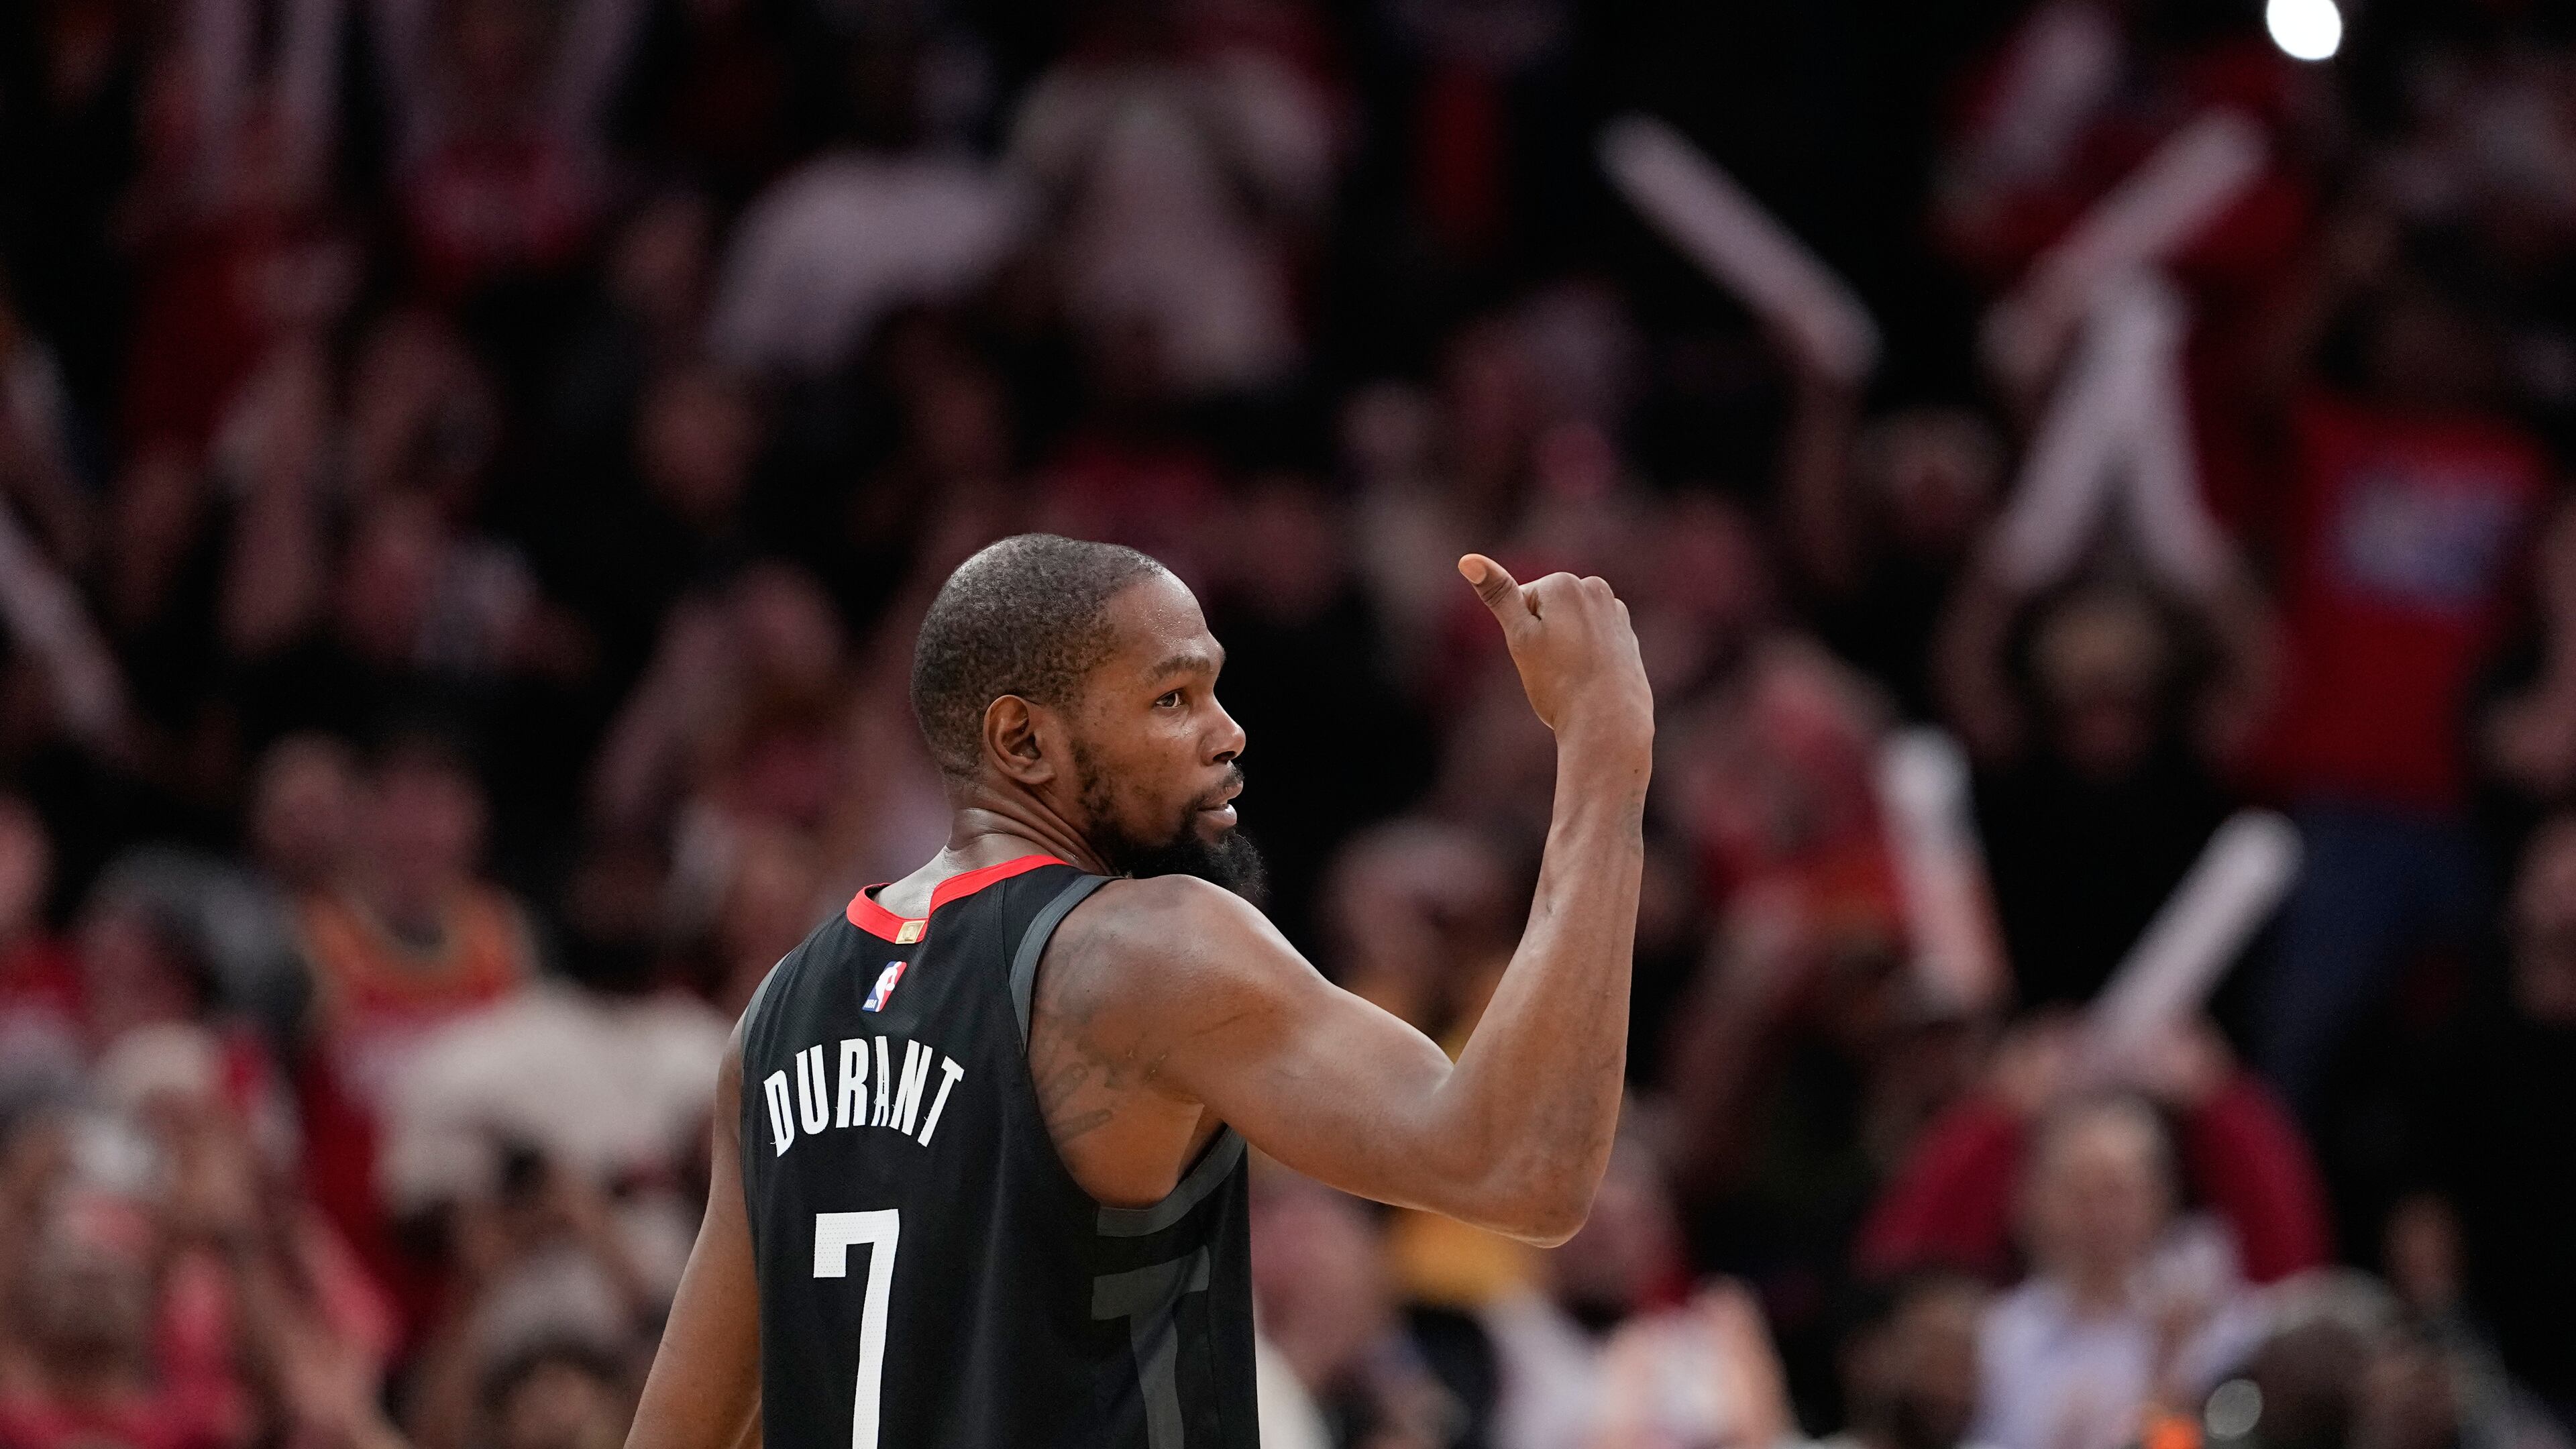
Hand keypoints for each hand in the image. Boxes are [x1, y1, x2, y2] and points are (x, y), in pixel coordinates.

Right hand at [1458, 554, 1650, 748]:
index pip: (1523, 601)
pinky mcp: (1627, 636)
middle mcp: (1595, 588)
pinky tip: (1591, 678)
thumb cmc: (1558, 683)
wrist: (1608, 724)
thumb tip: (1469, 560)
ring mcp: (1616, 612)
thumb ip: (1498, 594)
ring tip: (1572, 675)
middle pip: (1549, 609)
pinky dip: (1588, 655)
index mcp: (1564, 583)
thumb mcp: (1519, 638)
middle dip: (1544, 635)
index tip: (1536, 656)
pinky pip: (1594, 640)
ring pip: (1571, 625)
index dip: (1521, 632)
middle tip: (1552, 667)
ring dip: (1566, 645)